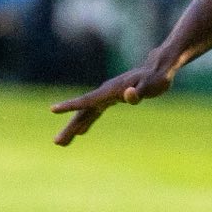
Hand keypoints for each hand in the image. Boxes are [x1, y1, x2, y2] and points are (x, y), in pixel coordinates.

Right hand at [51, 57, 176, 146]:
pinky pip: (94, 112)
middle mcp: (105, 93)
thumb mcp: (150, 86)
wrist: (158, 68)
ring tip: (62, 142)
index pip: (86, 101)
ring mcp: (107, 96)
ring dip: (74, 127)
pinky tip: (81, 131)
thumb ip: (139, 92)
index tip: (53, 109)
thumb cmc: (155, 78)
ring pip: (86, 113)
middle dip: (69, 127)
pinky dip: (86, 122)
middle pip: (82, 111)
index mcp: (109, 91)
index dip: (70, 106)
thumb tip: (129, 95)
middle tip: (57, 142)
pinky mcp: (112, 99)